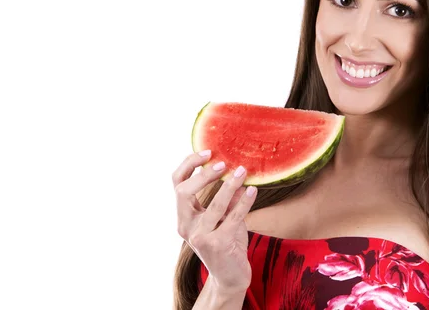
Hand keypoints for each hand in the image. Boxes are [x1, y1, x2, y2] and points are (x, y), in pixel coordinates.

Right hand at [172, 150, 257, 292]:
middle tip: (224, 163)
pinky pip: (233, 217)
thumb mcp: (224, 217)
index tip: (207, 152)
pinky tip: (252, 190)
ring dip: (229, 185)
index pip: (177, 184)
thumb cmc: (227, 243)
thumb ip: (226, 198)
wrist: (230, 276)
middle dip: (204, 174)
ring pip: (213, 204)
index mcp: (183, 217)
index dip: (189, 165)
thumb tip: (235, 170)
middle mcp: (186, 227)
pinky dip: (244, 202)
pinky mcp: (218, 244)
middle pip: (183, 192)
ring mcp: (200, 237)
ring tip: (242, 171)